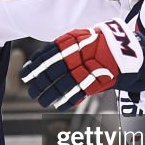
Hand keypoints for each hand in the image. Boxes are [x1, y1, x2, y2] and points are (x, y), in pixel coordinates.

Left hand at [20, 19, 144, 111]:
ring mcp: (86, 68)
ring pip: (63, 84)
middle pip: (52, 71)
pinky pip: (78, 92)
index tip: (24, 75)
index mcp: (69, 42)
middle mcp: (76, 55)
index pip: (47, 55)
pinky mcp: (95, 80)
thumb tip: (36, 61)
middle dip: (40, 83)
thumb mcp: (77, 39)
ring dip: (50, 94)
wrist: (120, 47)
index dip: (34, 67)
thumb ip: (59, 48)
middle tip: (31, 92)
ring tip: (41, 101)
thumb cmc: (94, 44)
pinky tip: (58, 105)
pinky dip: (67, 100)